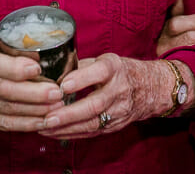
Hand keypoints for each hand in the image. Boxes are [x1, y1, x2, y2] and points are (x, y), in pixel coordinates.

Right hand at [0, 36, 63, 131]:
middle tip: (58, 92)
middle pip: (5, 90)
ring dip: (36, 110)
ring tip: (58, 107)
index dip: (17, 68)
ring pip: (8, 109)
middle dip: (35, 93)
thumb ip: (11, 44)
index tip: (39, 68)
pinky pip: (4, 123)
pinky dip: (26, 124)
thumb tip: (46, 47)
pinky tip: (44, 121)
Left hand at [39, 54, 167, 138]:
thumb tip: (54, 72)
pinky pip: (92, 132)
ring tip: (45, 127)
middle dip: (69, 113)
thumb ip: (81, 66)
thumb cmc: (121, 71)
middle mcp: (119, 89)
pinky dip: (72, 134)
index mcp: (115, 68)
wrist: (150, 88)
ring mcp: (119, 110)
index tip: (62, 85)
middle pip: (95, 104)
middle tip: (48, 117)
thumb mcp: (105, 60)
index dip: (81, 79)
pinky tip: (54, 133)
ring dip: (67, 128)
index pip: (99, 72)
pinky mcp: (114, 125)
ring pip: (92, 122)